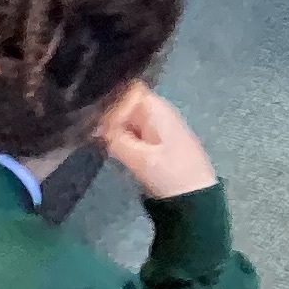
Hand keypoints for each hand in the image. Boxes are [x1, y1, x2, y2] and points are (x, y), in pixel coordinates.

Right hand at [95, 82, 218, 198]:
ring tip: (96, 137)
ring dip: (114, 126)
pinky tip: (110, 145)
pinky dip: (122, 136)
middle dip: (109, 114)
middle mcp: (157, 112)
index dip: (111, 101)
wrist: (196, 198)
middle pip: (127, 102)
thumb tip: (96, 127)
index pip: (128, 90)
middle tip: (92, 130)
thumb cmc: (171, 174)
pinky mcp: (156, 141)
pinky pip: (134, 130)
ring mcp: (157, 126)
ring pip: (128, 117)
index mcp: (157, 108)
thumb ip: (116, 140)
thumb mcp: (140, 158)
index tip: (98, 120)